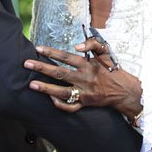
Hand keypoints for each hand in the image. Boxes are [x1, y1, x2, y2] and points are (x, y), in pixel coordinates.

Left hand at [24, 39, 141, 119]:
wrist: (125, 91)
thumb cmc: (113, 69)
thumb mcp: (106, 52)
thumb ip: (93, 44)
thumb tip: (77, 46)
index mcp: (88, 65)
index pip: (66, 57)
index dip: (51, 52)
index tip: (38, 49)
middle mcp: (84, 78)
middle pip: (60, 73)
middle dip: (42, 68)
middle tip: (27, 64)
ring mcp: (84, 92)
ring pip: (61, 92)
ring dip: (46, 88)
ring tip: (31, 84)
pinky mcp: (85, 103)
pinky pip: (70, 107)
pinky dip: (59, 104)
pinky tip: (49, 98)